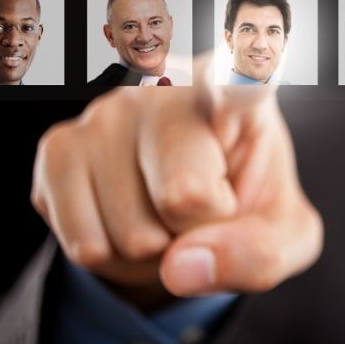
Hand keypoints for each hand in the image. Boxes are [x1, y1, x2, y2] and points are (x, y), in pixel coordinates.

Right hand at [31, 56, 322, 302]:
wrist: (185, 211)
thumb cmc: (245, 207)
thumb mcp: (284, 236)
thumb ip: (260, 252)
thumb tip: (183, 265)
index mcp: (241, 99)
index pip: (241, 84)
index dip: (241, 83)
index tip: (245, 78)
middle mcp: (169, 91)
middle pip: (183, 199)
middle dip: (196, 232)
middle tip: (202, 208)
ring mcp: (108, 112)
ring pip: (130, 235)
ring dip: (152, 251)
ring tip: (165, 215)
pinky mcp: (60, 145)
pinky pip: (86, 245)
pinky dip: (111, 257)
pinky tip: (125, 219)